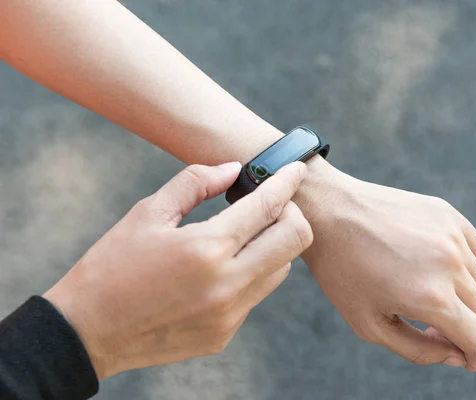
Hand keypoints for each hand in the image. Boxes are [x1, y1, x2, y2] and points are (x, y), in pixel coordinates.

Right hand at [43, 162, 312, 379]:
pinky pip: (255, 295)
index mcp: (207, 248)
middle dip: (291, 213)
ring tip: (243, 234)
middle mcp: (227, 284)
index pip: (268, 206)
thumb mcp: (147, 213)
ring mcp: (229, 315)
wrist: (87, 332)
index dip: (288, 182)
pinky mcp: (224, 334)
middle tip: (270, 204)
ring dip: (272, 244)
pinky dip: (250, 273)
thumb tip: (233, 169)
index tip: (297, 169)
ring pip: (280, 269)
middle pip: (295, 240)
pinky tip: (221, 268)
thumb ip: (195, 183)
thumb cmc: (112, 266)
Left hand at [299, 161, 475, 370]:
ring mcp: (452, 236)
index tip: (461, 358)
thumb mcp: (369, 324)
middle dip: (460, 327)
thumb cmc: (342, 272)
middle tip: (426, 324)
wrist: (328, 211)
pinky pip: (474, 250)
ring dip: (459, 296)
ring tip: (421, 290)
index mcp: (432, 299)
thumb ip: (418, 350)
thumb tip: (457, 355)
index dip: (475, 358)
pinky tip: (428, 262)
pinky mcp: (448, 214)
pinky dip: (461, 264)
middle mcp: (450, 265)